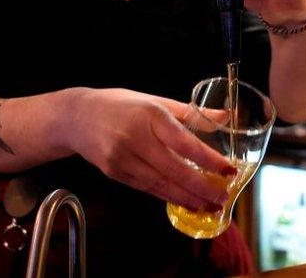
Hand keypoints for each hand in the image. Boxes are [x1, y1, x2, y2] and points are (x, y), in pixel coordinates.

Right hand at [68, 87, 235, 210]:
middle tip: (223, 197)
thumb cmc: (121, 105)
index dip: (208, 159)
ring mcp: (122, 158)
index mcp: (150, 114)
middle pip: (174, 169)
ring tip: (208, 205)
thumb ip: (191, 113)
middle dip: (202, 187)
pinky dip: (167, 196)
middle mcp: (135, 137)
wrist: (77, 117)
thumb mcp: (156, 101)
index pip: (184, 142)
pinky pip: (146, 188)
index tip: (228, 170)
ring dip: (187, 197)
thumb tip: (227, 116)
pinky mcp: (114, 173)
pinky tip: (184, 201)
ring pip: (161, 184)